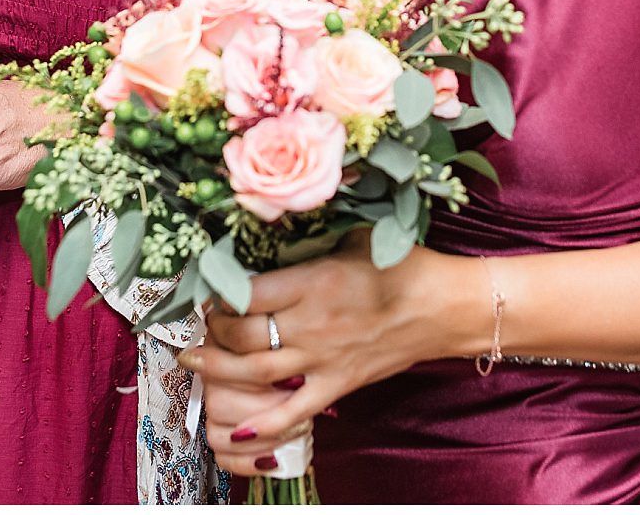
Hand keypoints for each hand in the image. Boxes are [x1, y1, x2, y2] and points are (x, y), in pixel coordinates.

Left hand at [178, 241, 470, 475]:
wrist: (444, 307)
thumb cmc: (402, 265)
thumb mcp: (355, 234)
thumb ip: (312, 233)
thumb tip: (273, 213)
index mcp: (315, 281)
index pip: (247, 293)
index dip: (218, 292)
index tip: (209, 286)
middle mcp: (312, 323)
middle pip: (243, 334)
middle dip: (214, 328)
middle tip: (205, 318)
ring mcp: (323, 359)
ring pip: (255, 371)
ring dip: (219, 367)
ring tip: (195, 357)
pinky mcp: (337, 384)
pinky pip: (292, 410)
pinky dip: (262, 422)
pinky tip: (234, 424)